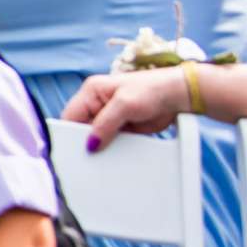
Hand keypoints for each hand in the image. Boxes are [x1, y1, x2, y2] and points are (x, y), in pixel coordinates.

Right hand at [62, 68, 190, 146]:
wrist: (178, 96)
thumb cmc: (152, 89)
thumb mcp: (125, 105)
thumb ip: (105, 124)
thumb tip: (91, 144)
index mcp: (91, 92)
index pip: (70, 115)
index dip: (68, 132)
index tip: (72, 148)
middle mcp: (96, 104)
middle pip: (80, 127)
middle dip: (83, 140)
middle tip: (87, 155)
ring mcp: (108, 117)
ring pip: (95, 136)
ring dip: (98, 146)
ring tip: (100, 157)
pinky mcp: (120, 127)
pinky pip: (109, 141)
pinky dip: (110, 148)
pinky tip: (112, 155)